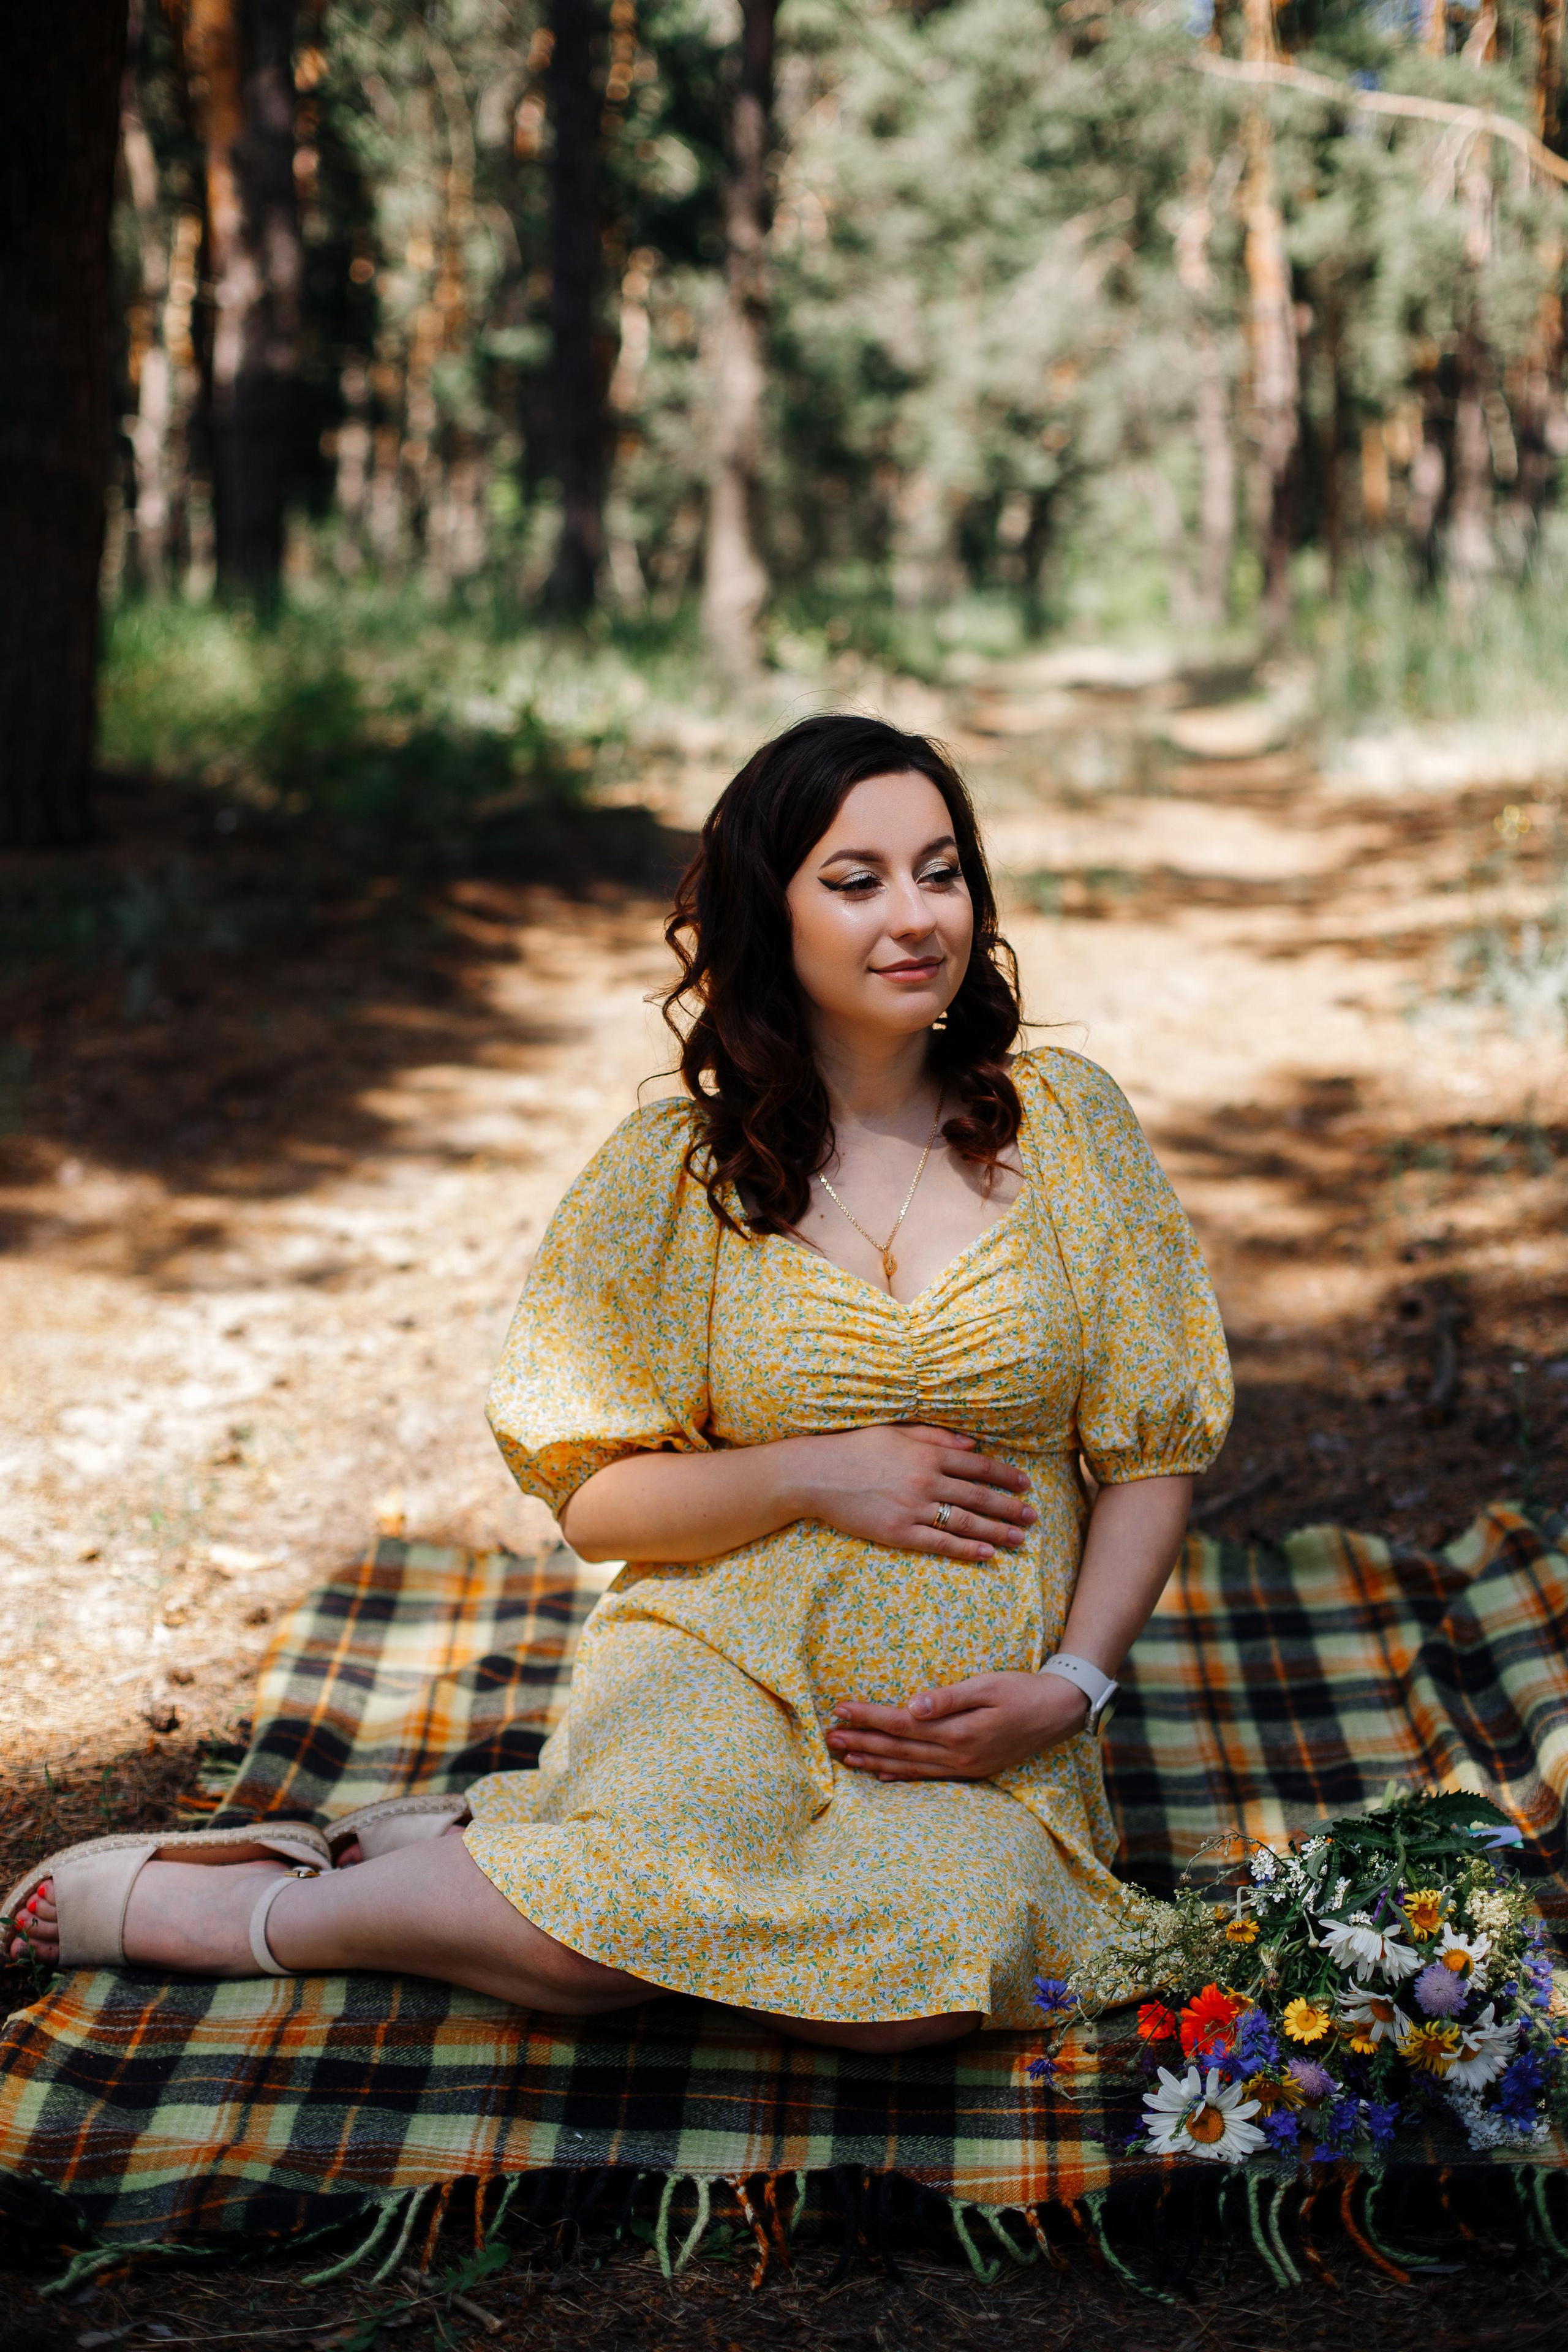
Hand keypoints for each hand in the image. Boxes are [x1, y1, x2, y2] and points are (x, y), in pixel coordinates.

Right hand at [788, 1424, 1034, 1560]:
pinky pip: (939, 1544)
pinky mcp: (898, 1533)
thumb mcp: (897, 1432)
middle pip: (979, 1496)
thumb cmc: (855, 1448)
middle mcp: (925, 1481)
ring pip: (965, 1522)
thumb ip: (936, 1436)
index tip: (1026, 1484)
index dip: (1006, 1475)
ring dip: (997, 1532)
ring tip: (1020, 1540)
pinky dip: (966, 1550)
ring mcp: (912, 1509)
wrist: (815, 1474)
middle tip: (1033, 1517)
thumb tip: (973, 1443)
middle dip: (1010, 1508)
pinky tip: (987, 1554)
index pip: (978, 1465)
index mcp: (927, 1453)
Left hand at [825, 1670, 1088, 1780]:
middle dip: (861, 1743)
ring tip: (844, 1757)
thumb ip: (948, 1698)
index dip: (868, 1717)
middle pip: (898, 1749)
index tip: (839, 1709)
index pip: (901, 1724)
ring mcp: (964, 1767)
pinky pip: (927, 1777)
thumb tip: (911, 1706)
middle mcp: (957, 1756)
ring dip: (874, 1761)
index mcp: (958, 1732)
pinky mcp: (970, 1770)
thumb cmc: (1022, 1691)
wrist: (1059, 1713)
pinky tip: (882, 1775)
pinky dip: (900, 1776)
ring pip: (908, 1766)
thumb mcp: (988, 1685)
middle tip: (827, 1738)